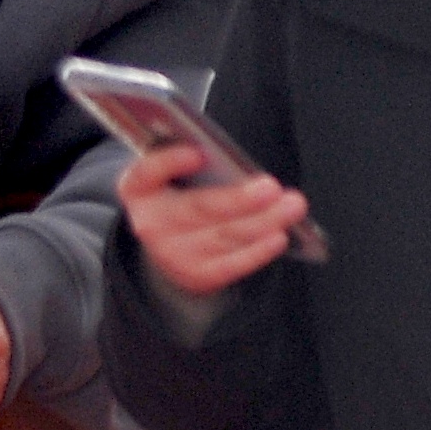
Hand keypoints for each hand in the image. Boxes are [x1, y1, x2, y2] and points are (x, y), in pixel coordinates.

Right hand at [119, 142, 308, 296]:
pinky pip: (232, 263)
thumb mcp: (175, 174)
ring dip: (262, 221)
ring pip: (223, 236)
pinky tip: (278, 236)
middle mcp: (150, 223)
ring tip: (291, 206)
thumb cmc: (182, 195)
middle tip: (271, 187)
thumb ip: (194, 162)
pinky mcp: (197, 276)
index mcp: (139, 188)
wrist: (171, 245)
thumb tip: (232, 161)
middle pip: (197, 209)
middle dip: (238, 199)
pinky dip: (258, 250)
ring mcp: (172, 253)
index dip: (168, 164)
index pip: (145, 173)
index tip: (197, 154)